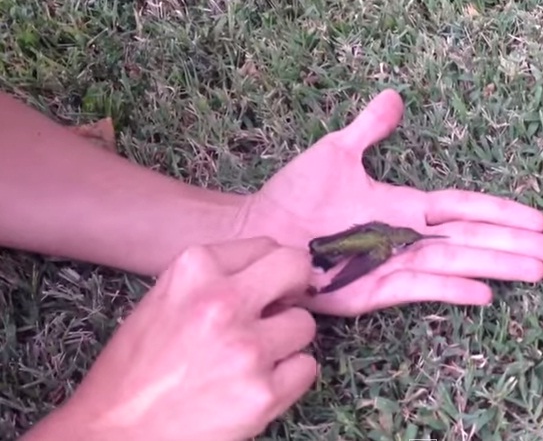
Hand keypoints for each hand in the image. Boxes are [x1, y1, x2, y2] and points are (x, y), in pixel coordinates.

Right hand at [22, 238, 316, 440]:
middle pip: (296, 267)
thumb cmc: (134, 369)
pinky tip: (256, 384)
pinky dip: (288, 377)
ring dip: (286, 341)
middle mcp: (222, 302)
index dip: (268, 270)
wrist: (112, 434)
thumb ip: (213, 280)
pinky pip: (306, 368)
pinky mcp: (263, 393)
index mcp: (193, 270)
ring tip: (251, 359)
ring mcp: (246, 349)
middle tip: (281, 308)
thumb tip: (271, 276)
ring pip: (304, 324)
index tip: (266, 287)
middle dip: (295, 286)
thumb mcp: (163, 301)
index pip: (265, 245)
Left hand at [238, 89, 542, 316]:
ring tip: (537, 270)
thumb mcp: (335, 153)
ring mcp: (391, 266)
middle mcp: (406, 238)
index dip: (499, 211)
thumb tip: (394, 97)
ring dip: (496, 266)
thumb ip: (368, 129)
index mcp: (403, 206)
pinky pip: (418, 289)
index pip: (462, 208)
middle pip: (471, 239)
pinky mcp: (371, 291)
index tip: (539, 217)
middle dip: (515, 244)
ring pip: (454, 264)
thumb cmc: (295, 197)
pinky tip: (484, 293)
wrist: (258, 232)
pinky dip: (450, 291)